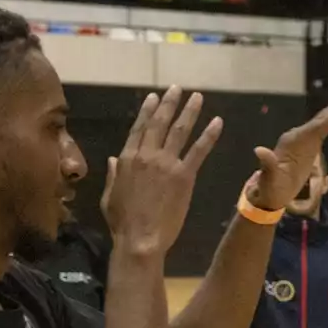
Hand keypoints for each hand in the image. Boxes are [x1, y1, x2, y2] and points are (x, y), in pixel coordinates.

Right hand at [102, 86, 223, 253]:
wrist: (140, 239)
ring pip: (179, 131)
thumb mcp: (109, 196)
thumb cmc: (122, 223)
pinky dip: (209, 135)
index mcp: (127, 159)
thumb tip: (115, 159)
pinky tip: (217, 122)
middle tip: (177, 88)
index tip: (154, 97)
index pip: (139, 128)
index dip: (148, 111)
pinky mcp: (184, 176)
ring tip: (198, 97)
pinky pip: (199, 150)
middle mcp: (146, 155)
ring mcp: (166, 164)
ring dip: (190, 111)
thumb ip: (114, 175)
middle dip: (169, 103)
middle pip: (159, 123)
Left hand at [247, 92, 327, 210]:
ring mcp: (304, 140)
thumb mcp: (269, 178)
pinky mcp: (309, 145)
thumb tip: (259, 151)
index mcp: (292, 142)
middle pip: (321, 119)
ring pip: (323, 121)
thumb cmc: (271, 187)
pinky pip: (323, 129)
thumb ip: (268, 164)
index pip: (314, 129)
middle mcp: (298, 137)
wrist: (271, 193)